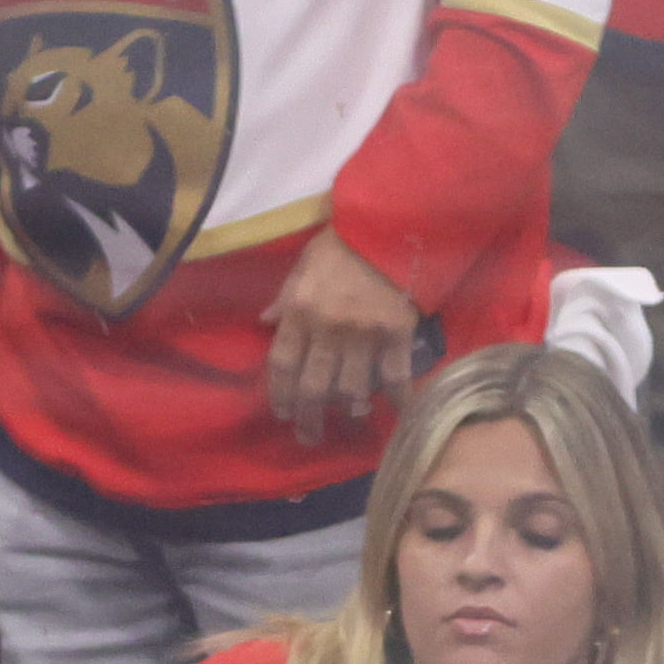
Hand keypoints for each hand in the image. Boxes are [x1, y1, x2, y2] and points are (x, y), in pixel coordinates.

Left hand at [261, 229, 419, 445]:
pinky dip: (398, 399)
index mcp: (300, 311)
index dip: (279, 395)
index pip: (282, 364)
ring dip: (350, 409)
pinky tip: (398, 413)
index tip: (282, 413)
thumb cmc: (342, 244)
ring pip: (351, 389)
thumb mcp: (303, 264)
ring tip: (351, 418)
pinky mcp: (395, 335)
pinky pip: (395, 376)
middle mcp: (328, 329)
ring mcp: (363, 335)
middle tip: (309, 436)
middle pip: (313, 387)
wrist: (387, 227)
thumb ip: (285, 297)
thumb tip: (265, 322)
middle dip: (309, 418)